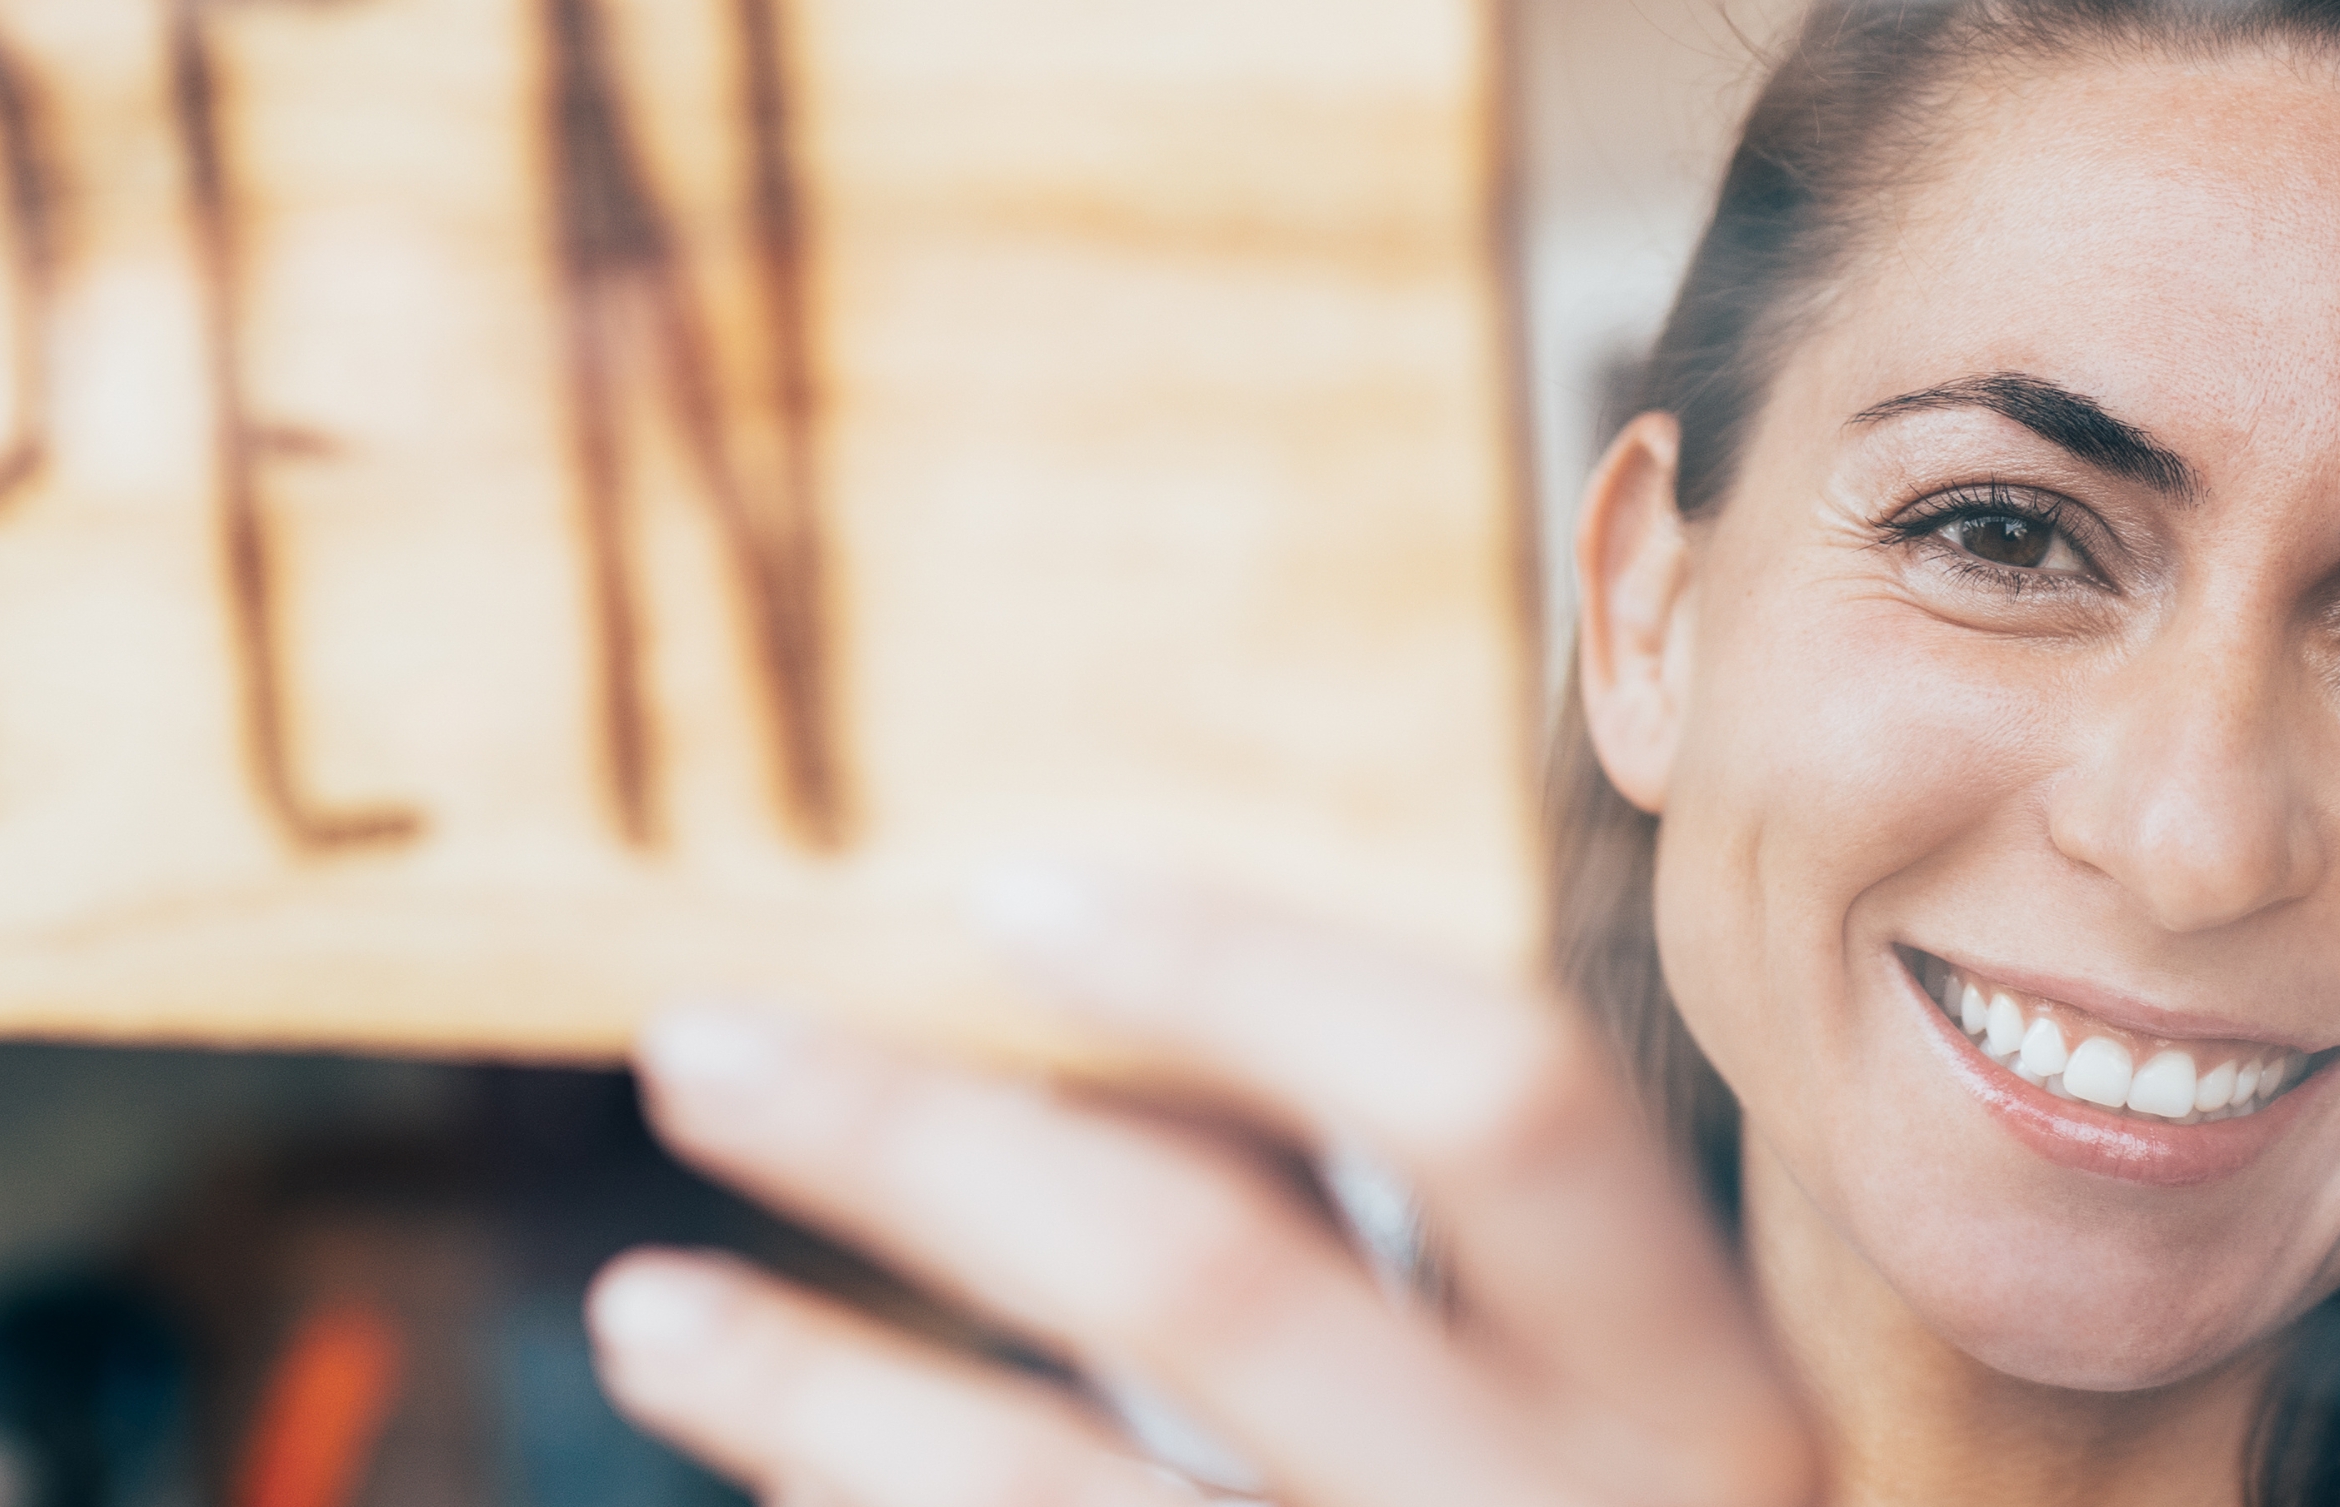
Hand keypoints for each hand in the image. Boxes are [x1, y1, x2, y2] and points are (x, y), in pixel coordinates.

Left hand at [588, 877, 1819, 1506]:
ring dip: (820, 1383)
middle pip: (1218, 1279)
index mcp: (1695, 1383)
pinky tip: (773, 1459)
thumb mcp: (1542, 1376)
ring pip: (1061, 1496)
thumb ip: (1339, 1191)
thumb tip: (1028, 963)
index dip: (1254, 970)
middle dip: (919, 1144)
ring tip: (644, 1304)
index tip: (1000, 892)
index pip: (1503, 1092)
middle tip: (693, 1044)